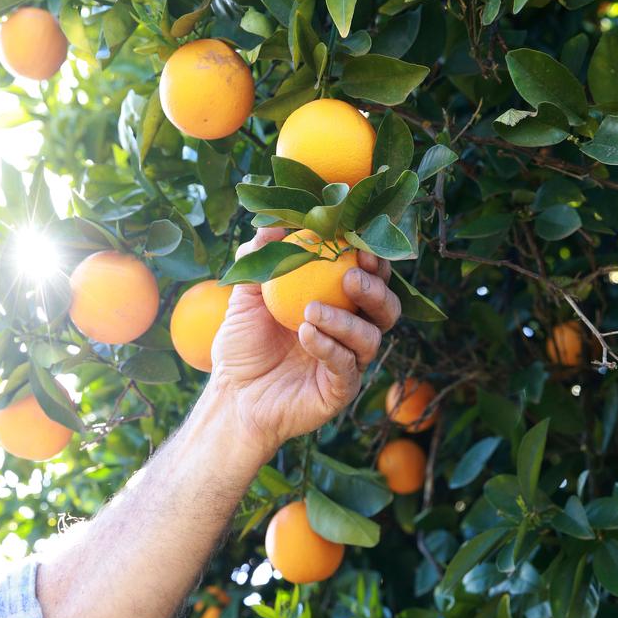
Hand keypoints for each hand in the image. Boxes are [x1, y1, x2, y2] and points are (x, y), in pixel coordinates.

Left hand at [210, 228, 400, 459]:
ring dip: (346, 320)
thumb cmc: (242, 344)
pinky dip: (329, 347)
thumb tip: (271, 222)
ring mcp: (348, 361)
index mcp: (336, 304)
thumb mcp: (245, 296)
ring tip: (312, 310)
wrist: (231, 395)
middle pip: (386, 307)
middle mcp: (350, 331)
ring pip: (371, 337)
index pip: (367, 277)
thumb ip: (259, 259)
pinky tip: (307, 335)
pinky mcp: (340, 389)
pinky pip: (346, 366)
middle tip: (350, 276)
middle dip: (376, 288)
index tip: (360, 243)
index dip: (372, 260)